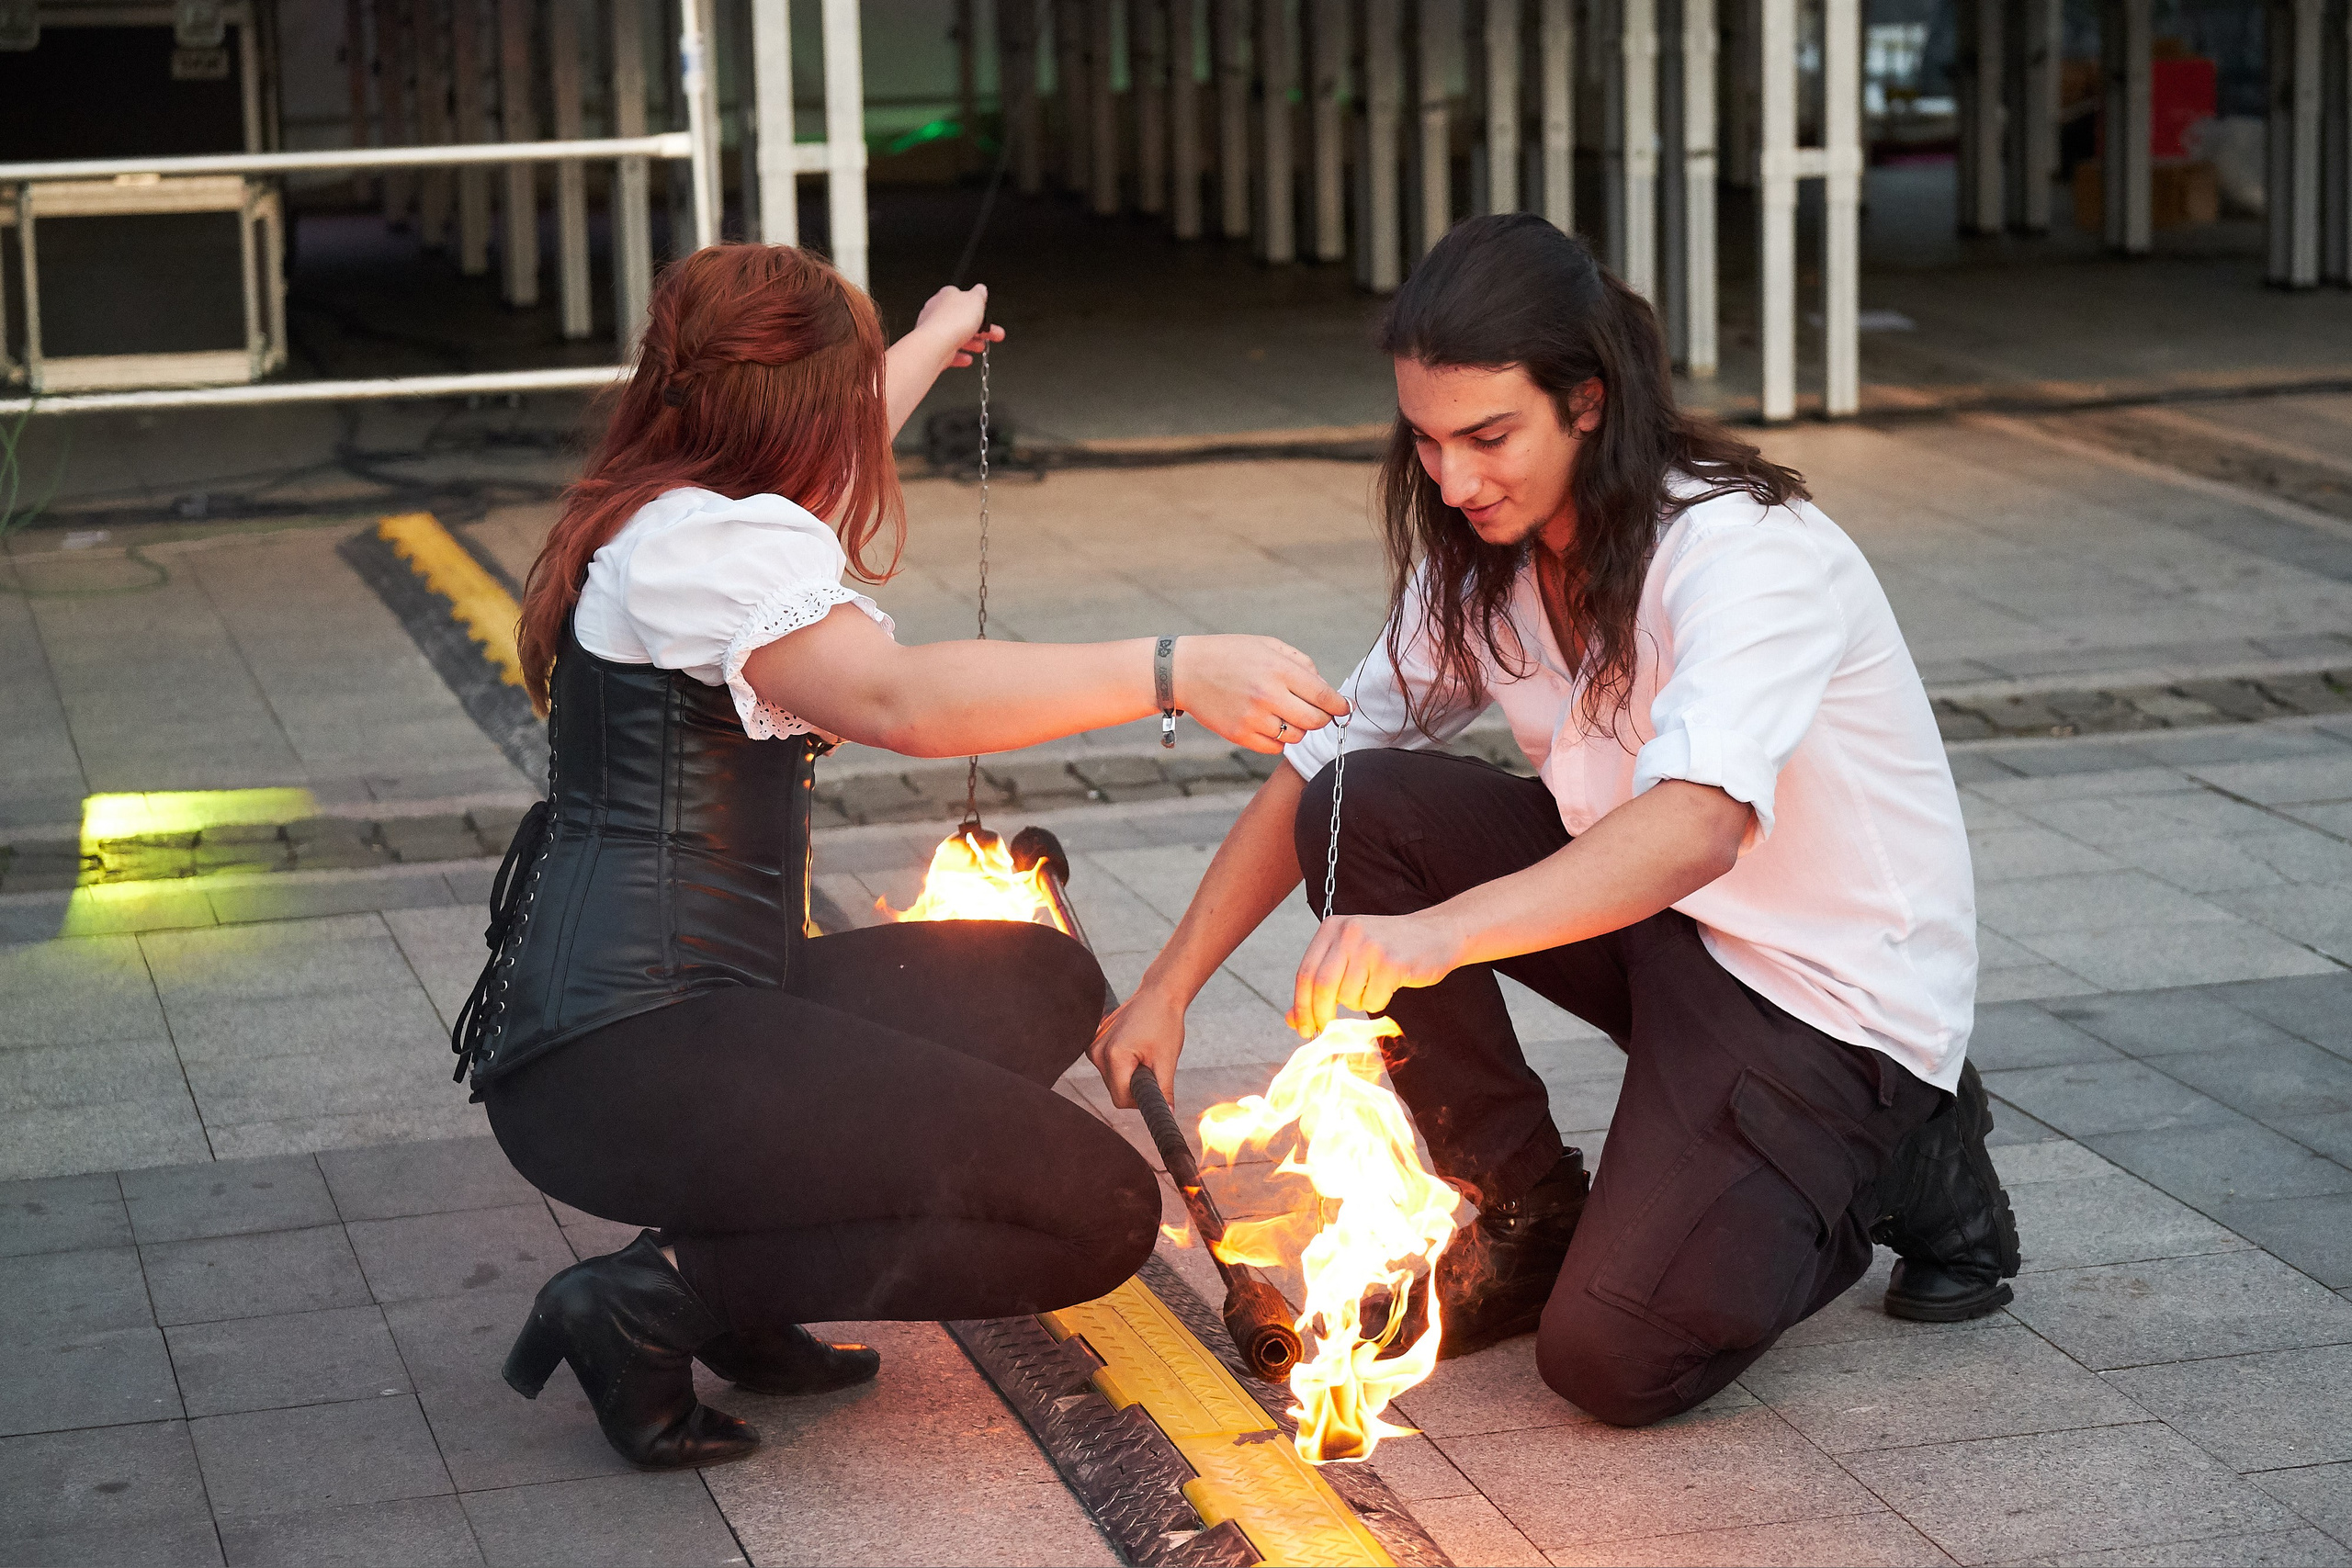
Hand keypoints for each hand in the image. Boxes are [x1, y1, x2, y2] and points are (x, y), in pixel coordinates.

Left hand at [914, 284, 1004, 367]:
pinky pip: (948, 351)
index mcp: (947, 295)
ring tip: (981, 347)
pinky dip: (959, 355)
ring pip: (955, 335)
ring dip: (971, 342)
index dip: (979, 308)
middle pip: (962, 319)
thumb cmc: (952, 321)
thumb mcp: (976, 300)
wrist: (935, 344)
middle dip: (979, 328)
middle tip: (992, 334)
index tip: (988, 316)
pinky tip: (967, 359)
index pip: (965, 299)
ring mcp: (933, 329)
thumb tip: (981, 289)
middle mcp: (937, 310)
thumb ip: (979, 294)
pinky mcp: (932, 346)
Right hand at [1090, 988, 1187, 1110]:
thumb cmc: (1164, 1021)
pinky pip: (1108, 1066)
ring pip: (1111, 1080)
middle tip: (1151, 1063)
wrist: (1158, 994)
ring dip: (1129, 1074)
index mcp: (1113, 1056)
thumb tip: (1166, 1114)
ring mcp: (1093, 1046)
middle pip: (1115, 1090)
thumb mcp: (1166, 1060)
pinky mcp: (1095, 1042)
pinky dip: (1123, 1064)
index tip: (1154, 1084)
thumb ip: (1163, 1091)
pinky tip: (1135, 1047)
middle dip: (1135, 1085)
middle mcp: (1097, 1052)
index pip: (1121, 1100)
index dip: (1141, 1099)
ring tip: (1144, 1052)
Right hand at [1172, 635, 1349, 753]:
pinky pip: (1274, 748)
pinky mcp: (1239, 735)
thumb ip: (1300, 663)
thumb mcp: (1266, 645)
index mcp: (1278, 669)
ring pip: (1295, 737)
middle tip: (1317, 713)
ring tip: (1286, 714)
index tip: (1344, 708)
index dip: (1339, 705)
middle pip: (1314, 721)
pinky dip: (1278, 740)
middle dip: (1322, 719)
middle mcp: (1267, 695)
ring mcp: (1252, 718)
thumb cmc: (1229, 654)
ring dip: (1298, 729)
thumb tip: (1324, 688)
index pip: (1323, 695)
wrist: (1184, 671)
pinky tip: (1269, 724)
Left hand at [1287, 912, 1460, 1036]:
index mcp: (1331, 927)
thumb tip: (1291, 1020)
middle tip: (1323, 1031)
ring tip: (1374, 985)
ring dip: (1358, 1003)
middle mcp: (1348, 932)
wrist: (1438, 933)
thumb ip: (1320, 982)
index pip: (1304, 973)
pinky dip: (1377, 1002)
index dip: (1300, 1006)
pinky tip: (1390, 983)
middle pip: (1321, 987)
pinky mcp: (1392, 962)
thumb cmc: (1388, 949)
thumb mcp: (1349, 956)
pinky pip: (1372, 1000)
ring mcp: (1371, 946)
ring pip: (1348, 997)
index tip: (1302, 1028)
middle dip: (1320, 1015)